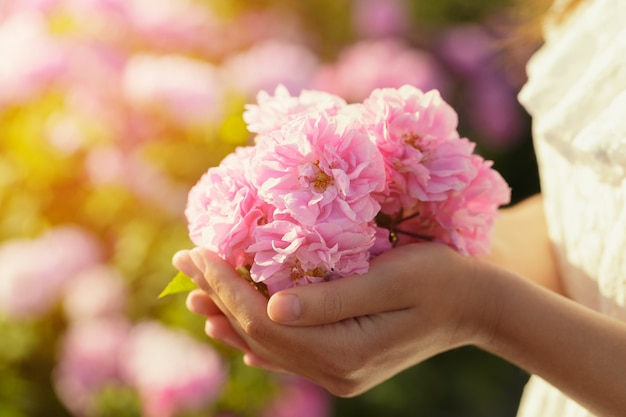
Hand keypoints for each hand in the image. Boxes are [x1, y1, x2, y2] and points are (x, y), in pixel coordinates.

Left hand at [173, 243, 492, 396]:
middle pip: (259, 335)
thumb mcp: (391, 279)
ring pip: (268, 346)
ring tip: (195, 292)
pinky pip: (288, 353)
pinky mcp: (344, 363)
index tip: (198, 251)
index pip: (265, 319)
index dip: (226, 285)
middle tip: (184, 261)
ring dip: (229, 316)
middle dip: (218, 296)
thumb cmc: (440, 278)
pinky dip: (255, 335)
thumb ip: (331, 298)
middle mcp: (337, 371)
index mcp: (346, 350)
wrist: (475, 305)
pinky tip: (233, 326)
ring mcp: (340, 373)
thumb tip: (270, 308)